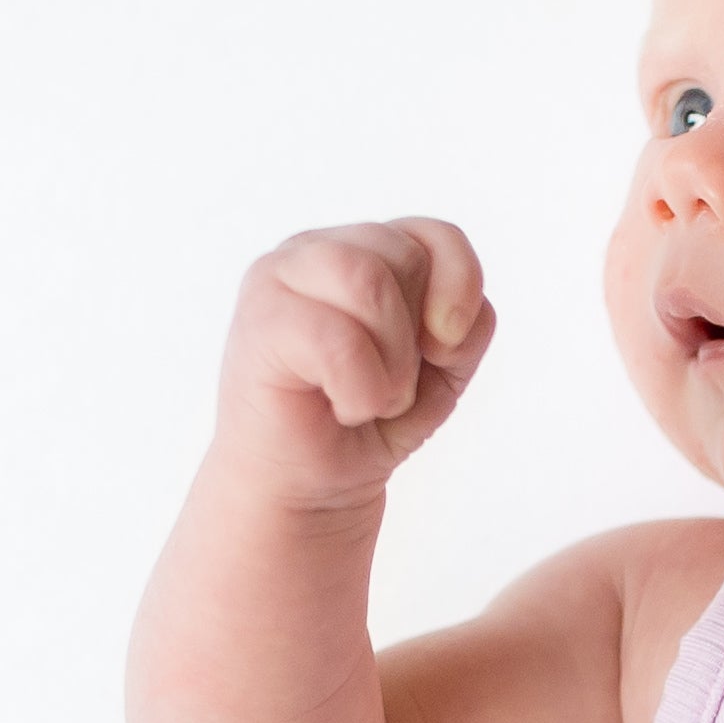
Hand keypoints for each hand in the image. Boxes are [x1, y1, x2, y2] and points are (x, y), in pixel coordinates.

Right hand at [211, 217, 495, 514]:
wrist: (308, 486)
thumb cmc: (369, 422)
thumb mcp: (440, 373)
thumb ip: (464, 329)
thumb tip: (451, 318)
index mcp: (365, 251)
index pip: (437, 236)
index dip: (460, 288)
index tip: (444, 351)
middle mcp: (319, 250)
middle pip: (403, 256)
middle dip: (415, 340)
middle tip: (390, 386)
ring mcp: (280, 277)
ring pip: (367, 279)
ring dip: (390, 362)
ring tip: (369, 398)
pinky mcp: (260, 320)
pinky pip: (335, 337)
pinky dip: (359, 388)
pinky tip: (343, 407)